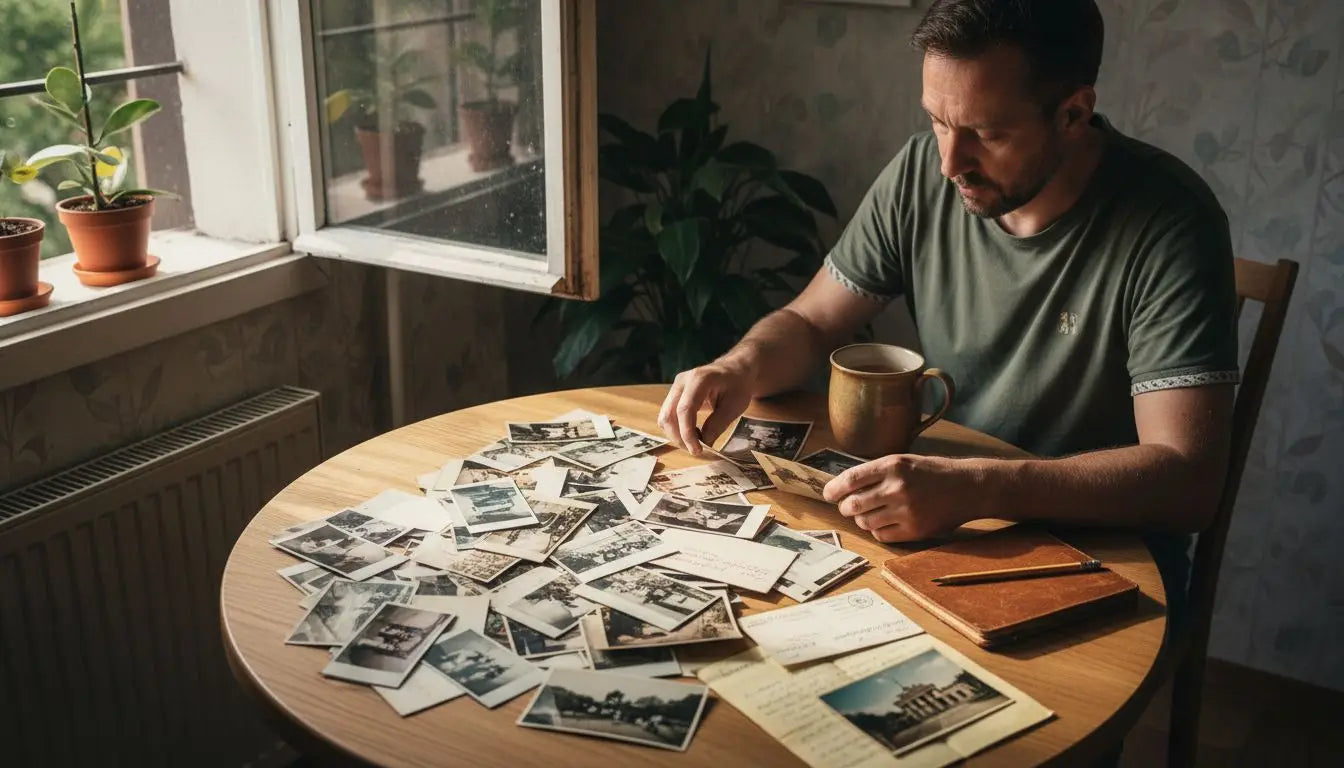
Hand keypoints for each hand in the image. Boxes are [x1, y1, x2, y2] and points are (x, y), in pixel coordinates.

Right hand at [657, 359, 754, 454]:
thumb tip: (704, 444)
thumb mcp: (734, 407)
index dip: (687, 433)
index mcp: (699, 379)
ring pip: (665, 418)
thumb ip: (718, 425)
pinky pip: (668, 416)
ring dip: (677, 435)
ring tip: (697, 441)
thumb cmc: (737, 386)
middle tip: (697, 451)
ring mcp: (675, 387)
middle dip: (680, 438)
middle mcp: (682, 381)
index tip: (697, 450)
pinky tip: (693, 433)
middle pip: (669, 415)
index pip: (685, 410)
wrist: (734, 371)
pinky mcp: (674, 394)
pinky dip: (677, 429)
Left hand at [822, 454, 982, 542]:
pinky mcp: (914, 530)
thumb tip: (844, 487)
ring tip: (872, 513)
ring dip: (863, 519)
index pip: (851, 479)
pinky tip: (887, 522)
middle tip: (849, 506)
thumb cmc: (933, 473)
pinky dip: (879, 530)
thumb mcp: (904, 461)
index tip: (828, 494)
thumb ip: (876, 473)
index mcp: (893, 465)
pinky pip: (881, 535)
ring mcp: (906, 511)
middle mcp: (897, 488)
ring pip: (865, 522)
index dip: (834, 489)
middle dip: (846, 507)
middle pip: (853, 505)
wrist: (968, 487)